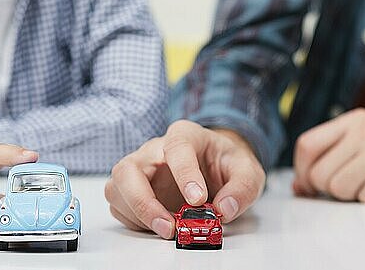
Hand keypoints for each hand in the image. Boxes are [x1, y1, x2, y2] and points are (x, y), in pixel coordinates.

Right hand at [104, 120, 265, 238]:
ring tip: (166, 229)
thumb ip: (242, 188)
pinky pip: (119, 204)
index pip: (175, 147)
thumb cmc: (225, 162)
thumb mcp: (247, 170)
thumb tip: (225, 209)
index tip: (197, 199)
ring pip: (117, 186)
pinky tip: (157, 225)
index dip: (184, 174)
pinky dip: (134, 220)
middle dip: (143, 201)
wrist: (215, 164)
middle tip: (169, 226)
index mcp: (184, 135)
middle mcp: (154, 150)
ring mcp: (140, 169)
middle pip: (129, 168)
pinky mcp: (133, 189)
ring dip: (136, 213)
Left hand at [293, 108, 364, 201]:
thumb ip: (329, 158)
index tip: (307, 186)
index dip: (302, 171)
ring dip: (352, 196)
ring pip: (340, 188)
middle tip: (348, 186)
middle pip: (320, 173)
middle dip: (329, 189)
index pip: (307, 144)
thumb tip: (299, 187)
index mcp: (351, 120)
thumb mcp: (361, 145)